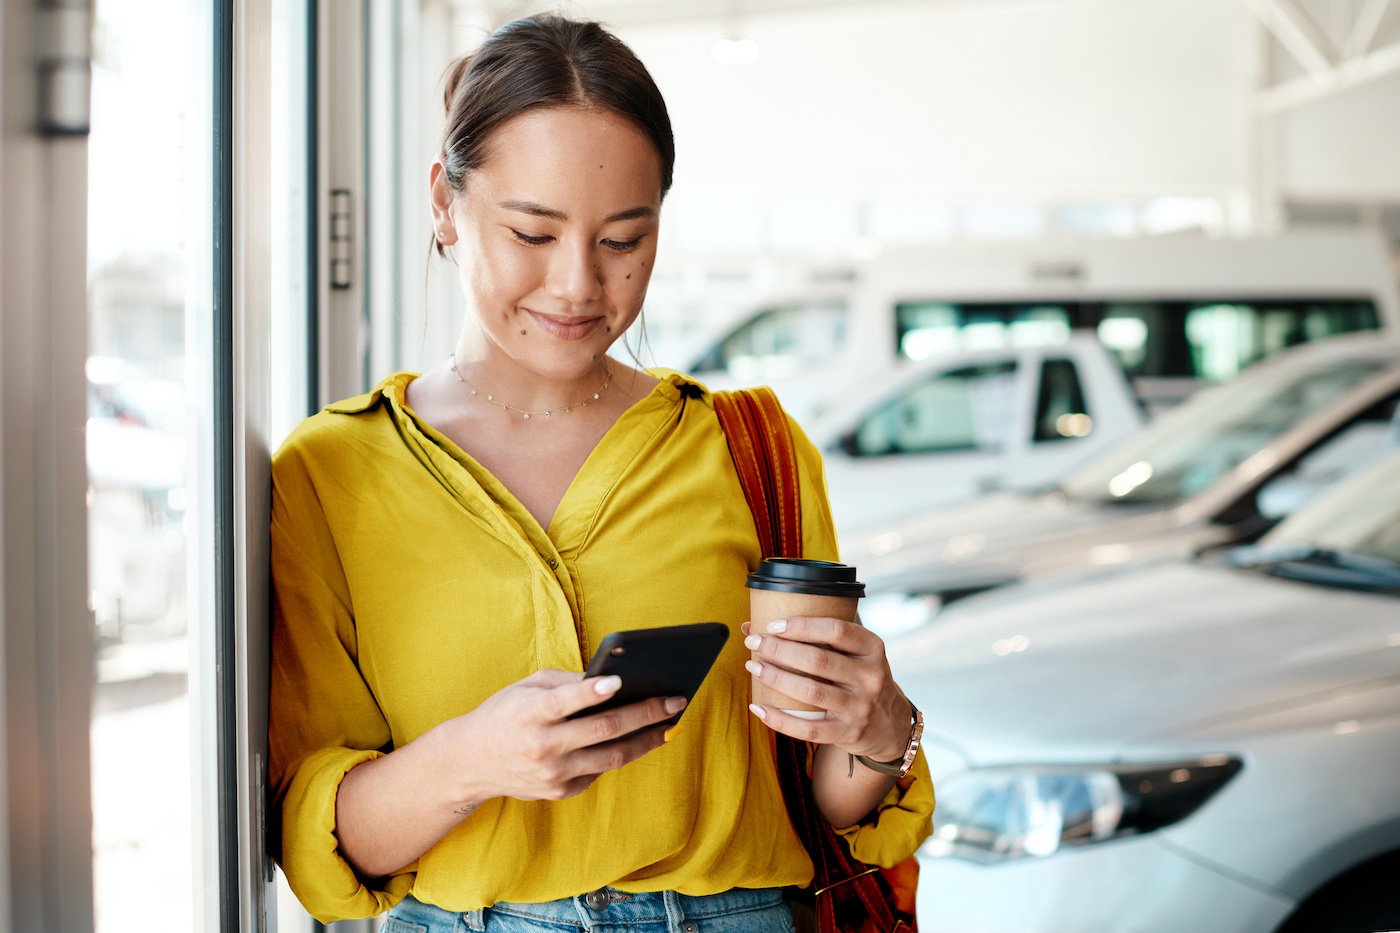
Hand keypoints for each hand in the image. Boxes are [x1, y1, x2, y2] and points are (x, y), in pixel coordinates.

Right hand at [436, 668, 683, 805]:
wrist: (470, 762)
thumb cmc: (505, 713)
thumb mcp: (526, 687)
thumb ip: (566, 683)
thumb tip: (612, 680)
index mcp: (530, 713)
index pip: (564, 702)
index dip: (592, 692)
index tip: (620, 681)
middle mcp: (542, 746)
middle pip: (603, 730)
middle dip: (645, 714)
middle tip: (675, 700)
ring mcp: (552, 773)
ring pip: (612, 757)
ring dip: (647, 739)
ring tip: (670, 723)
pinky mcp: (559, 791)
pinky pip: (599, 771)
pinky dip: (619, 753)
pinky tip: (638, 739)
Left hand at [743, 618, 910, 761]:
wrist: (890, 724)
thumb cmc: (859, 678)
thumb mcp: (854, 654)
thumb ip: (816, 638)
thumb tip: (752, 625)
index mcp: (872, 649)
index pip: (836, 631)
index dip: (802, 626)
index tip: (773, 625)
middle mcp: (870, 677)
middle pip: (818, 660)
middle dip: (780, 649)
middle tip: (754, 643)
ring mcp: (860, 707)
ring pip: (810, 691)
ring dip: (776, 678)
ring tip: (753, 667)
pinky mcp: (848, 733)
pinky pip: (808, 729)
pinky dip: (779, 719)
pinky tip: (758, 707)